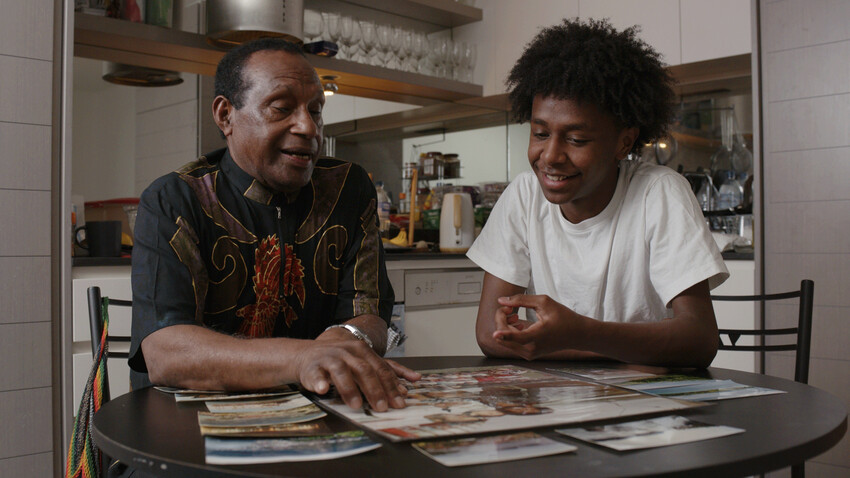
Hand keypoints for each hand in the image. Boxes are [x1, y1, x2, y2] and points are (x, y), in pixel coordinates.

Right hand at [293, 338, 419, 411]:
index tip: (399, 402)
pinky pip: (316, 374)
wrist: (307, 355)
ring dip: (350, 389)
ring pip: (342, 371)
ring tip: (357, 405)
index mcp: (362, 350)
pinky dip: (319, 382)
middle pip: (364, 370)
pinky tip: (322, 390)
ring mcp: (329, 358)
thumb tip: (412, 382)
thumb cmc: (340, 361)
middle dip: (375, 390)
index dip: (391, 386)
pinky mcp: (312, 367)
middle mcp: (347, 352)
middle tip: (382, 408)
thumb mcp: (364, 362)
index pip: (381, 368)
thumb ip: (386, 371)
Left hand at [492, 294, 585, 359]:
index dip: (502, 334)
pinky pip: (511, 344)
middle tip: (509, 308)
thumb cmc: (563, 317)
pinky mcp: (528, 354)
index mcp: (536, 336)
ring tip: (515, 315)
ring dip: (504, 326)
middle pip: (503, 337)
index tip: (495, 333)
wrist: (576, 334)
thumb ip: (521, 300)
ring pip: (504, 341)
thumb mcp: (544, 302)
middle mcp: (531, 349)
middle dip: (500, 320)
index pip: (515, 338)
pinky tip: (519, 323)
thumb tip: (501, 300)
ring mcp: (529, 354)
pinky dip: (509, 332)